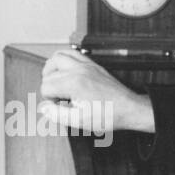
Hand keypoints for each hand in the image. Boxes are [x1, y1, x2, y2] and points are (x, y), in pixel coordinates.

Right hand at [39, 49, 154, 133]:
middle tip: (59, 100)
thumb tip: (44, 108)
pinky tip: (66, 70)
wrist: (130, 109)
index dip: (49, 100)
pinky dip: (64, 59)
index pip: (46, 87)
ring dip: (52, 69)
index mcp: (74, 83)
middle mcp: (79, 70)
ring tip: (55, 82)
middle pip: (49, 73)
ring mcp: (86, 65)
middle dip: (50, 88)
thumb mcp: (80, 121)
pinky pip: (73, 53)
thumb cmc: (110, 115)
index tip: (59, 107)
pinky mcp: (93, 65)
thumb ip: (58, 115)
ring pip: (57, 57)